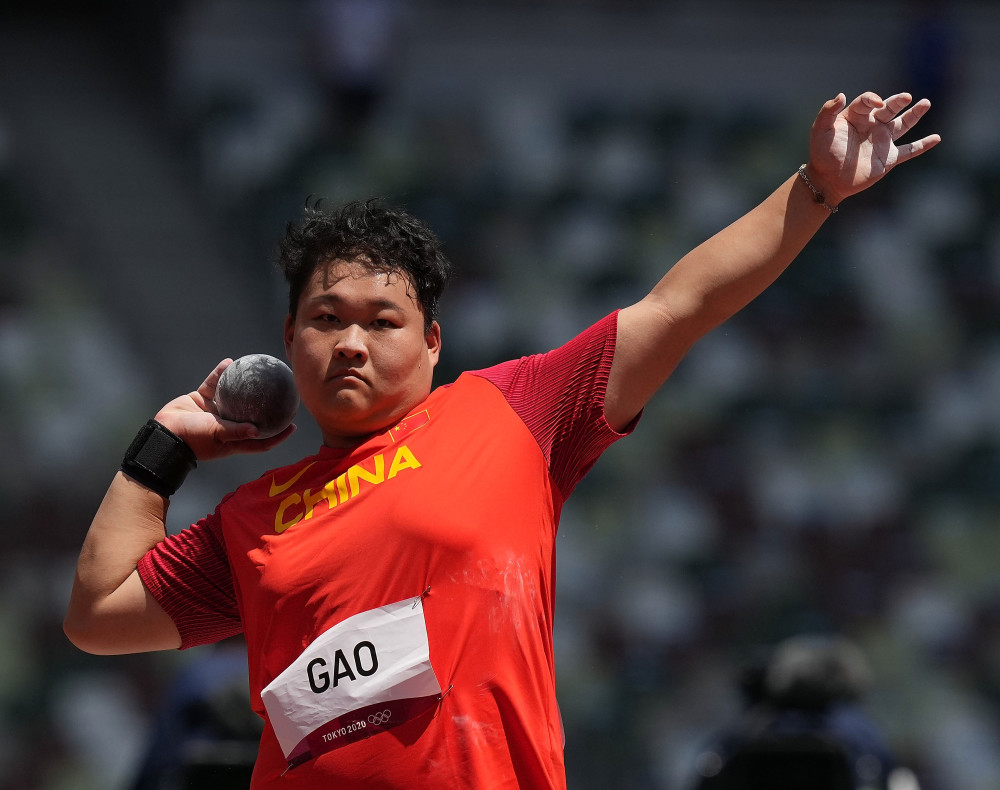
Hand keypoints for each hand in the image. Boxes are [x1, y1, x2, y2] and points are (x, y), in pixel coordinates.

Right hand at [153, 359, 294, 460]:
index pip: (261, 440)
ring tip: (256, 370)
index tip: (293, 426)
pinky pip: (214, 383)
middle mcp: (227, 425)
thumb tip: (259, 430)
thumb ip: (237, 432)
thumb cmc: (192, 439)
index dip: (278, 435)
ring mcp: (214, 411)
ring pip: (233, 395)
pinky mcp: (201, 399)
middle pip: (252, 415)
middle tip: (281, 393)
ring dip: (243, 383)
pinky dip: (220, 374)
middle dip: (266, 406)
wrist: (164, 433)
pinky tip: (228, 362)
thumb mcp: (217, 435)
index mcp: (234, 439)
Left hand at [807, 91, 940, 205]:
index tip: (877, 103)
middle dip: (898, 101)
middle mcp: (871, 126)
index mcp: (856, 116)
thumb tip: (841, 94)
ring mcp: (881, 141)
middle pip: (889, 109)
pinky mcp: (888, 158)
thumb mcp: (820, 130)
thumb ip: (827, 111)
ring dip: (915, 114)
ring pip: (903, 125)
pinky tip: (936, 138)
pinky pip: (909, 150)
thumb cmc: (822, 154)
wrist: (827, 180)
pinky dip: (923, 145)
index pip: (867, 101)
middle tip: (906, 97)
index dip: (872, 99)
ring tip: (925, 103)